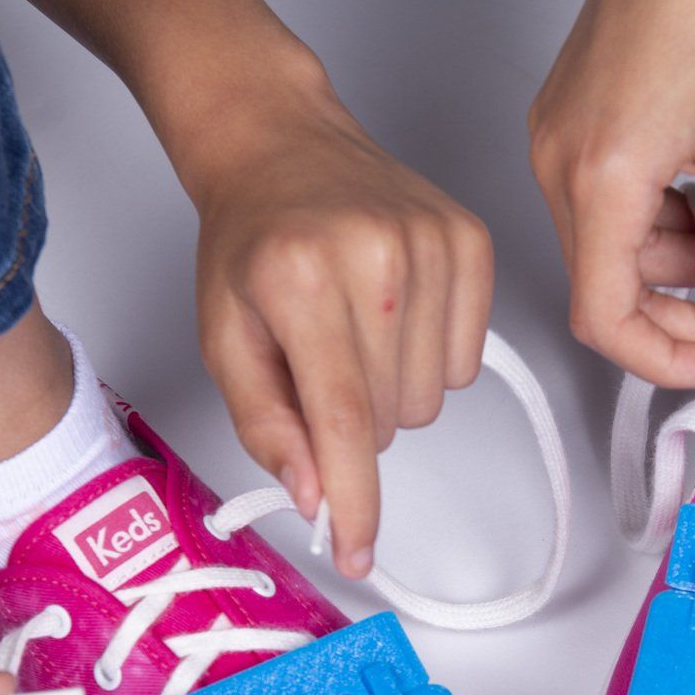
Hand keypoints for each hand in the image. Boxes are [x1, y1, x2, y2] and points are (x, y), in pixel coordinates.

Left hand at [0, 0, 490, 577]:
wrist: (280, 141)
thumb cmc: (249, 240)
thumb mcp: (223, 335)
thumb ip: (265, 421)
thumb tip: (312, 491)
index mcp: (299, 281)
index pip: (341, 421)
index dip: (353, 500)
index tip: (357, 552)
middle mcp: (374, 258)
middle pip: (388, 421)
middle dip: (351, 424)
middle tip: (318, 368)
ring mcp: (432, 245)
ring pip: (430, 399)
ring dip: (391, 393)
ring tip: (354, 334)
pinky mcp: (471, 241)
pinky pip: (466, 361)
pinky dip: (428, 359)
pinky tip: (392, 315)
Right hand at [529, 0, 694, 388]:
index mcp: (596, 176)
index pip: (605, 317)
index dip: (666, 360)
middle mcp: (559, 161)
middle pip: (606, 287)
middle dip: (680, 314)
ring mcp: (560, 137)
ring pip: (610, 246)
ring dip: (676, 266)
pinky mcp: (574, 116)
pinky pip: (608, 201)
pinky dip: (661, 220)